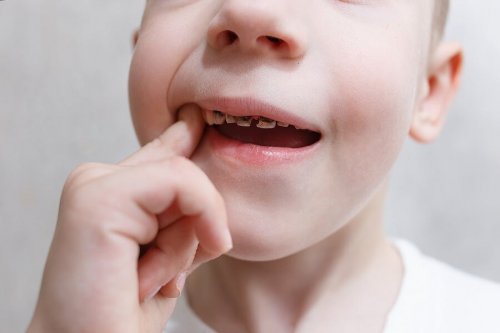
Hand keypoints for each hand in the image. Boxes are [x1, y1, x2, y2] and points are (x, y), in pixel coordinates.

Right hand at [27, 105, 231, 332]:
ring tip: (147, 279)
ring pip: (186, 176)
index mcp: (113, 193)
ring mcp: (95, 184)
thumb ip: (183, 210)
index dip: (185, 135)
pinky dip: (187, 230)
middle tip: (156, 276)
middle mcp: (99, 180)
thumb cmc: (124, 313)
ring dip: (185, 241)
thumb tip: (201, 170)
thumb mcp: (169, 253)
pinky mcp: (98, 196)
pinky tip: (155, 272)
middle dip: (194, 225)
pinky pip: (180, 184)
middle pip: (185, 168)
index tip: (198, 118)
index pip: (163, 154)